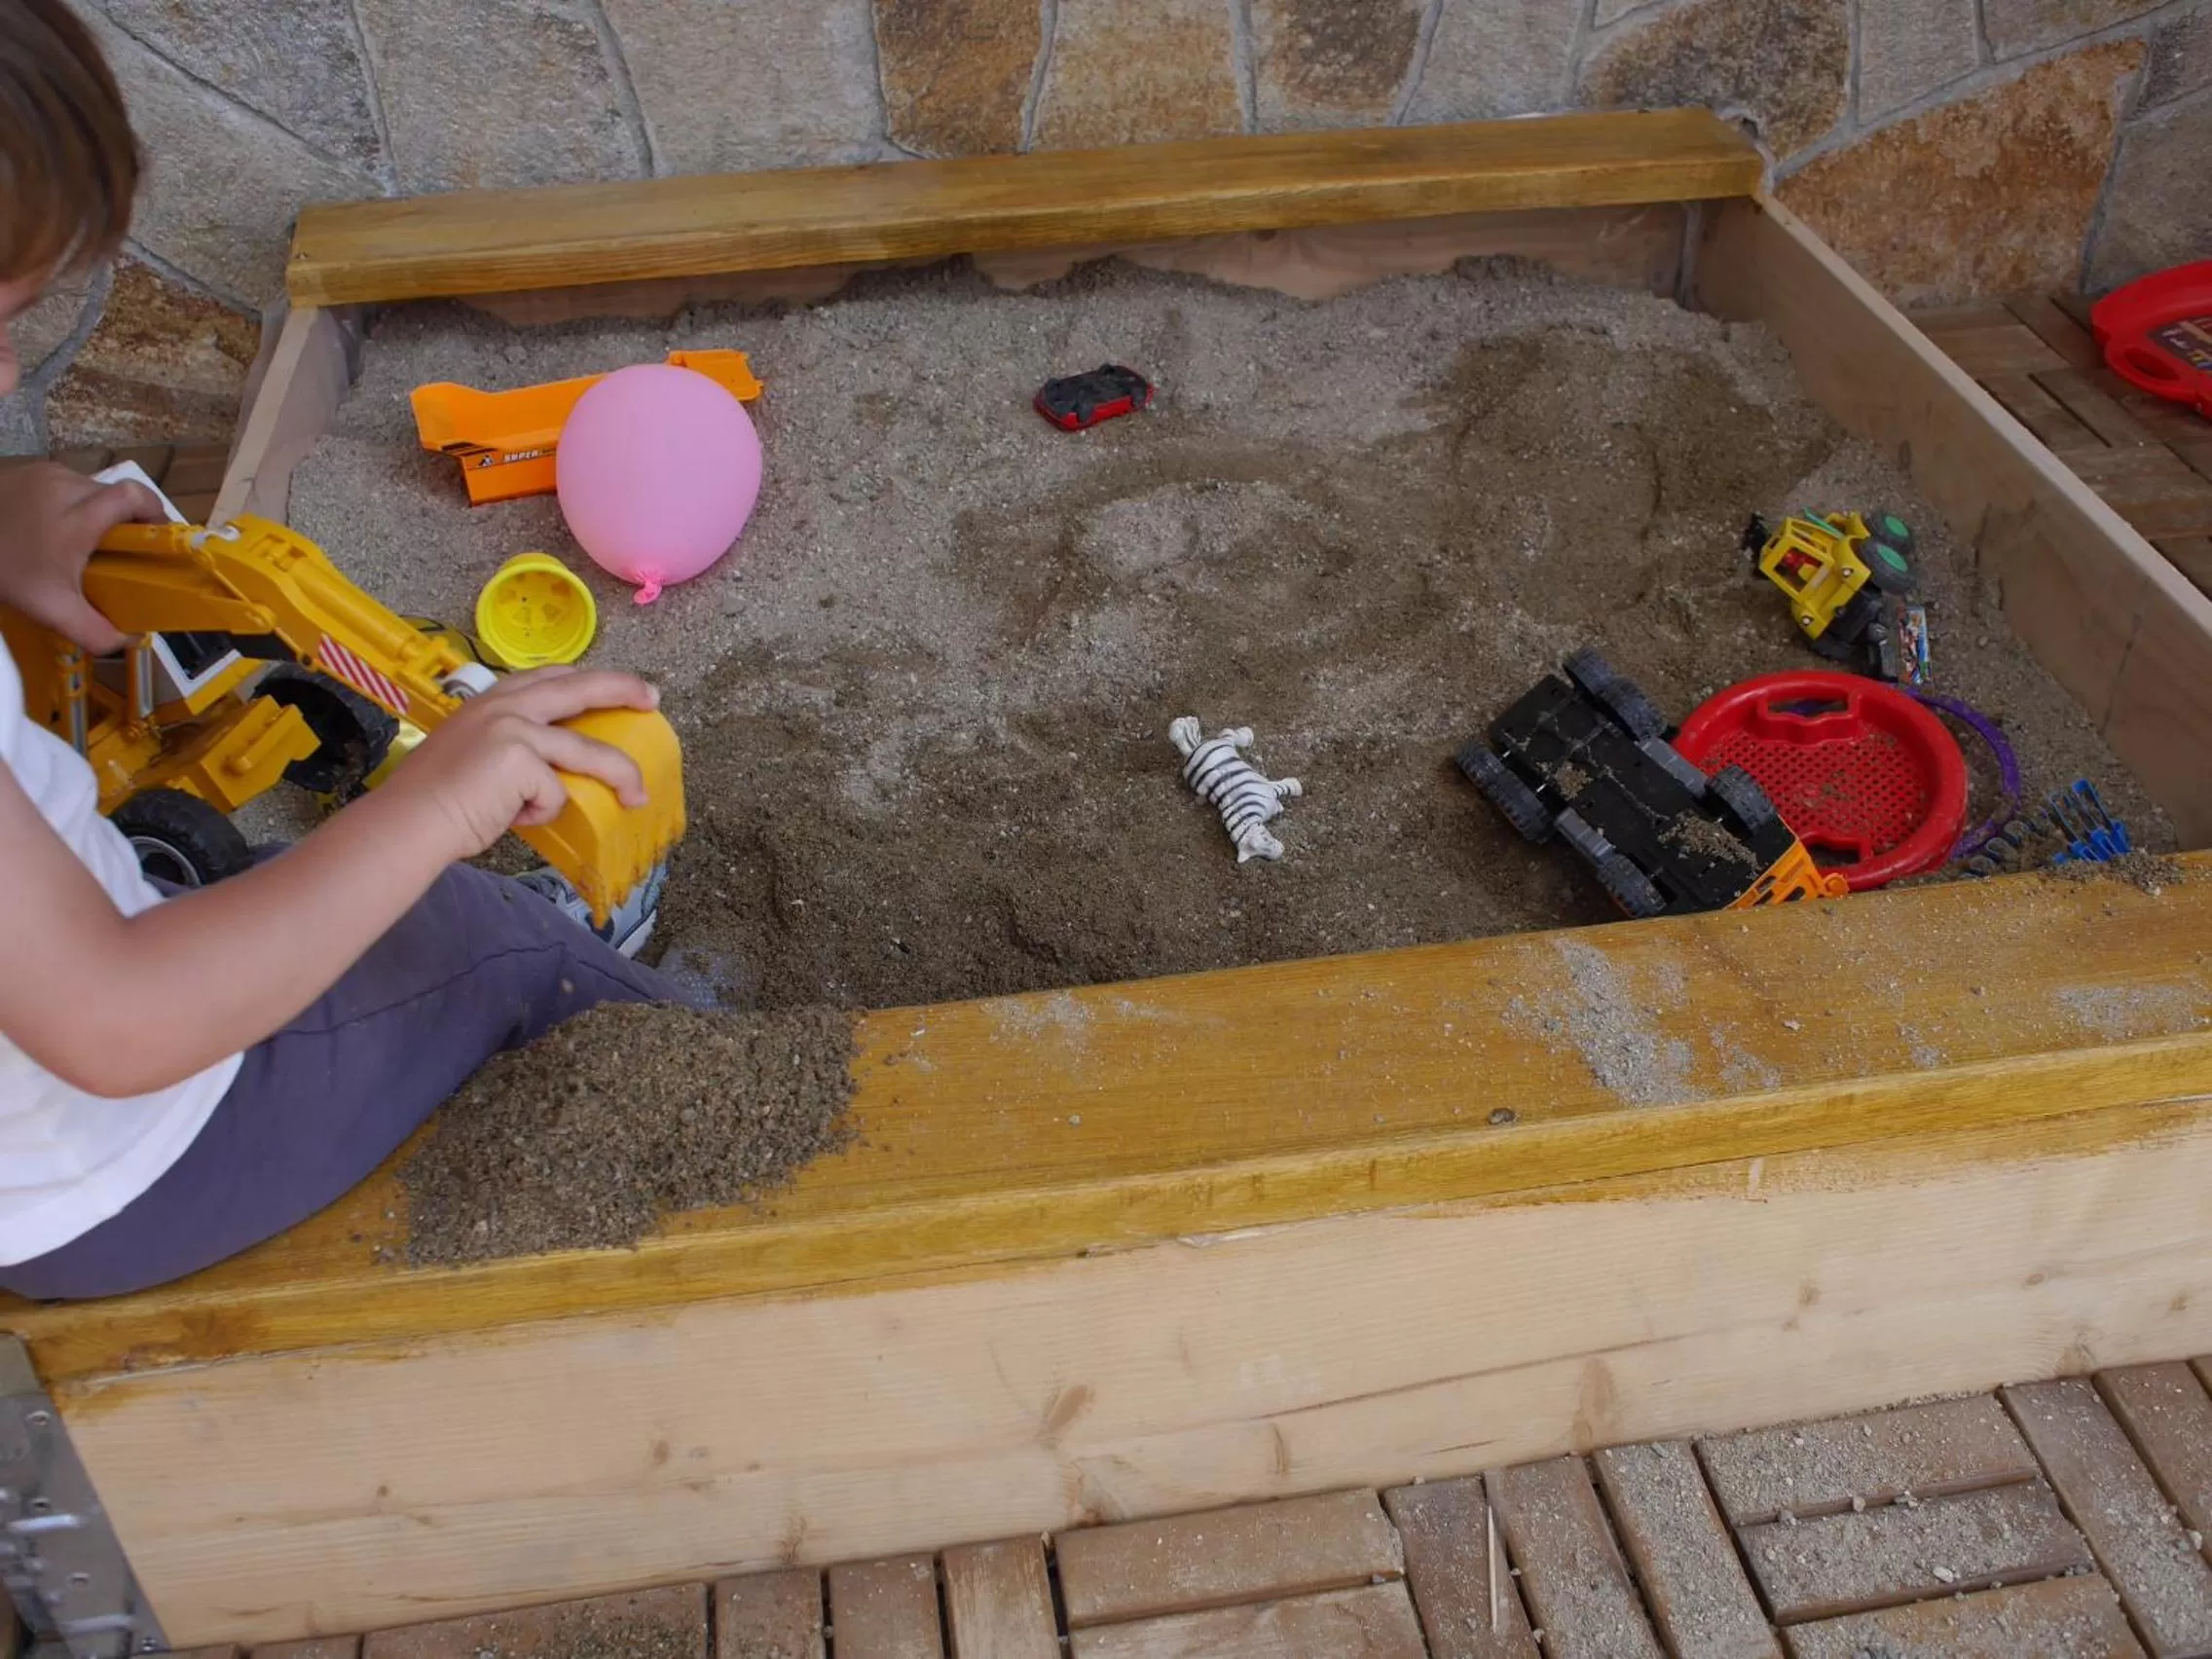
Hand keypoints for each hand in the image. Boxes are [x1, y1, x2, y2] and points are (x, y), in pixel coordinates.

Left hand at [0, 462, 162, 652]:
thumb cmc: (5, 571)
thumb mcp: (50, 610)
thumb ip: (96, 632)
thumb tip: (131, 641)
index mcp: (80, 515)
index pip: (136, 497)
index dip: (156, 514)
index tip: (156, 540)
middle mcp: (67, 485)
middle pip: (116, 495)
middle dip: (124, 521)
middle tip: (118, 551)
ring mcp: (45, 473)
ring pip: (91, 488)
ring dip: (97, 512)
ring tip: (84, 541)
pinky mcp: (28, 470)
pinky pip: (65, 484)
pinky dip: (71, 504)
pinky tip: (55, 528)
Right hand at [379, 667, 661, 858]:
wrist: (409, 820)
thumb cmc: (436, 799)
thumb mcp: (476, 757)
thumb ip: (512, 749)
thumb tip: (552, 772)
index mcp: (492, 700)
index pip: (549, 677)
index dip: (586, 679)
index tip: (614, 685)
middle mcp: (505, 705)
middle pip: (580, 688)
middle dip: (623, 689)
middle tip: (652, 698)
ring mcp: (514, 728)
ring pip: (588, 750)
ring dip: (622, 775)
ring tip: (637, 797)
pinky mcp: (521, 758)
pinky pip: (556, 794)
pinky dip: (540, 813)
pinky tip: (511, 817)